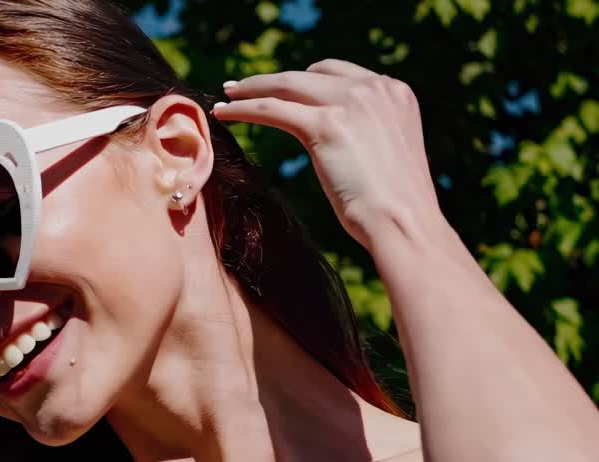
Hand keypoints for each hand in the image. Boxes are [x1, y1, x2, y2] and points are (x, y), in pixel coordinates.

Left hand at [212, 59, 443, 247]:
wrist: (403, 223)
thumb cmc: (394, 206)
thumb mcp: (387, 154)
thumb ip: (367, 133)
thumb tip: (339, 139)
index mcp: (395, 92)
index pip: (338, 74)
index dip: (305, 80)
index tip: (280, 88)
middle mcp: (375, 89)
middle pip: (310, 74)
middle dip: (273, 80)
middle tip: (242, 87)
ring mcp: (351, 103)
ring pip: (285, 85)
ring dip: (252, 89)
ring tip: (228, 97)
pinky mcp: (326, 125)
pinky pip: (271, 109)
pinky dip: (243, 109)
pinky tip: (223, 114)